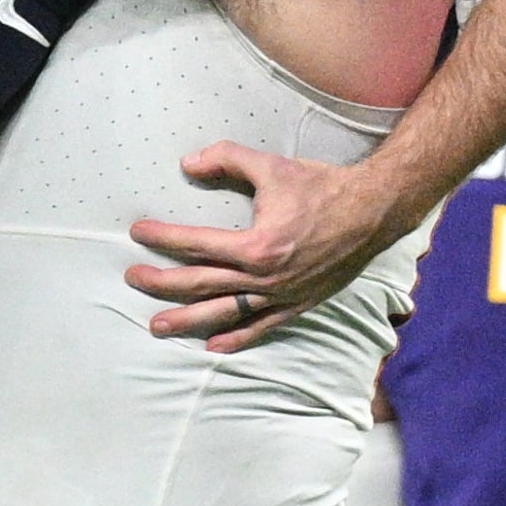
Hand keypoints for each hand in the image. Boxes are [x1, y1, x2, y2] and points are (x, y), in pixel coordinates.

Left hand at [129, 144, 409, 348]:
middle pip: (201, 284)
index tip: (137, 233)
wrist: (373, 212)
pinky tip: (212, 346)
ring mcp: (281, 295)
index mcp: (257, 245)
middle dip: (162, 283)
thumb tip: (187, 164)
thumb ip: (227, 159)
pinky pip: (261, 327)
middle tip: (133, 278)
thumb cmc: (321, 186)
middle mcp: (265, 277)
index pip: (196, 243)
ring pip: (224, 313)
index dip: (162, 238)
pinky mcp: (297, 304)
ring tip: (157, 326)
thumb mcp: (271, 166)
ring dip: (188, 320)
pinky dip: (236, 338)